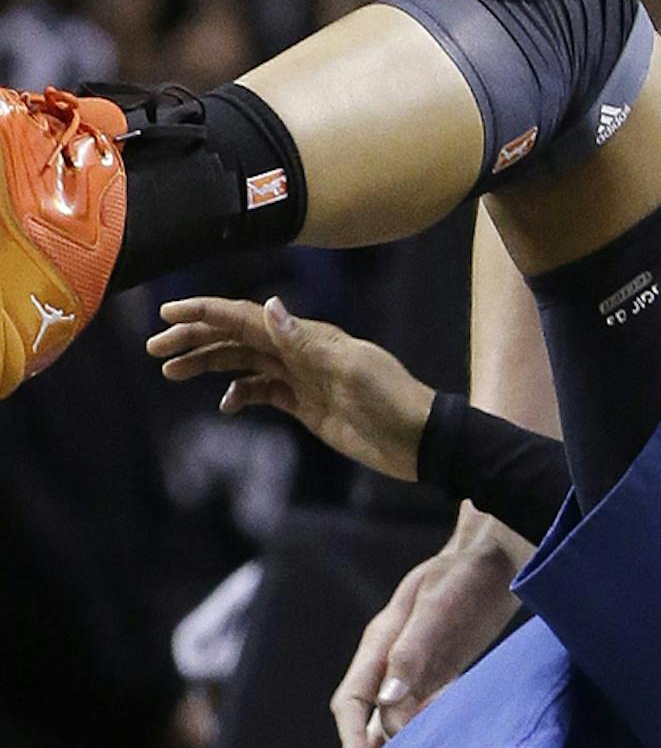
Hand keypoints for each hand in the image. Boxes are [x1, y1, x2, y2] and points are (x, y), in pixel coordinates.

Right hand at [148, 295, 434, 480]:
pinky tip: (225, 405)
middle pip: (236, 338)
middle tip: (156, 349)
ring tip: (171, 373)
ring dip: (208, 364)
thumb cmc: (391, 400)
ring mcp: (301, 378)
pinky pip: (263, 392)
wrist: (418, 440)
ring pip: (243, 364)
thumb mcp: (351, 369)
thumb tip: (272, 306)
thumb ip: (307, 342)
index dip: (207, 313)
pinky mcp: (305, 404)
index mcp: (308, 336)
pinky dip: (240, 394)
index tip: (168, 314)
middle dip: (195, 339)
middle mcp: (300, 351)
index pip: (247, 318)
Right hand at [330, 507, 523, 747]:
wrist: (500, 553)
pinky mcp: (443, 669)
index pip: (352, 702)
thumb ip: (411, 653)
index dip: (352, 741)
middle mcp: (391, 658)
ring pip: (397, 717)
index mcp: (380, 642)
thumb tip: (386, 702)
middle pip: (370, 718)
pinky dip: (429, 731)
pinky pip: (426, 709)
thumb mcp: (438, 608)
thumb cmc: (467, 574)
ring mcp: (417, 664)